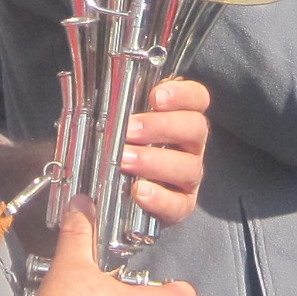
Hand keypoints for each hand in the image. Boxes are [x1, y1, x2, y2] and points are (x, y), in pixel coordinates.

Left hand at [121, 78, 209, 227]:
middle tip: (129, 131)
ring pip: (189, 166)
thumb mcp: (113, 124)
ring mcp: (188, 177)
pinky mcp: (180, 206)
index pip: (197, 99)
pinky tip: (138, 190)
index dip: (183, 94)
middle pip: (196, 128)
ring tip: (124, 161)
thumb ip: (115, 108)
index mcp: (179, 118)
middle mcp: (190, 146)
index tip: (155, 97)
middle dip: (161, 126)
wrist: (108, 199)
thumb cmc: (112, 150)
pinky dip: (159, 197)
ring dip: (154, 161)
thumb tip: (99, 89)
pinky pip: (178, 203)